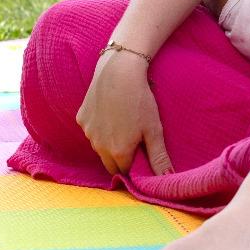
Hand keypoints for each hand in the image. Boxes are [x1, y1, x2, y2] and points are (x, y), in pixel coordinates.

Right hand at [76, 48, 173, 177]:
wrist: (119, 72)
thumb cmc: (140, 100)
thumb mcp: (154, 129)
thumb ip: (159, 157)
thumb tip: (168, 177)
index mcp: (118, 153)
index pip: (126, 171)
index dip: (136, 165)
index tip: (143, 153)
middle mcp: (99, 147)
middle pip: (110, 163)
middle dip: (122, 158)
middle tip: (135, 141)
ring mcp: (88, 132)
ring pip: (99, 147)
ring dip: (109, 143)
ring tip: (124, 124)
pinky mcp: (81, 118)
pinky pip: (91, 130)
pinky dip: (99, 127)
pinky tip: (111, 112)